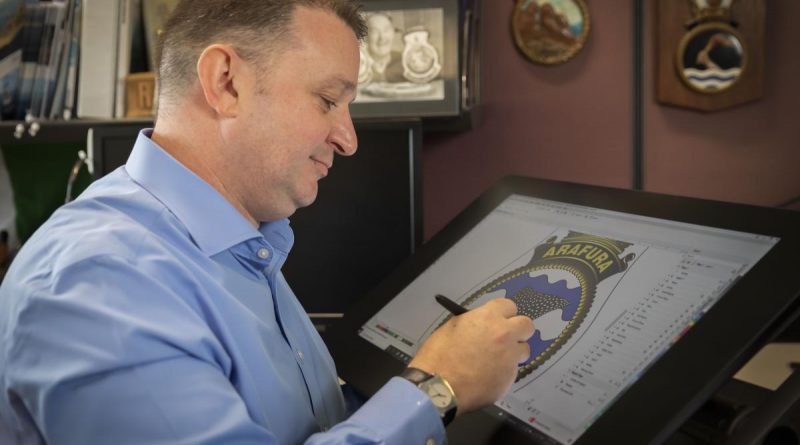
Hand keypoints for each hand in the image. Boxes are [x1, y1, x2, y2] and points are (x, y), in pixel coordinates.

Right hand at [408, 298, 534, 414]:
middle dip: (518, 330)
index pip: (509, 306)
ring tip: (496, 361)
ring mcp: (510, 357)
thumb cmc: (439, 355)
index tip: (498, 320)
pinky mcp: (510, 378)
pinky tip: (487, 378)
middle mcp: (504, 335)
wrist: (439, 386)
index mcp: (488, 318)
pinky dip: (503, 372)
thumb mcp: (452, 327)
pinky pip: (513, 371)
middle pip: (527, 325)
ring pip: (524, 350)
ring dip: (513, 353)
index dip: (503, 313)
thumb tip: (482, 326)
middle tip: (505, 338)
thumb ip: (473, 323)